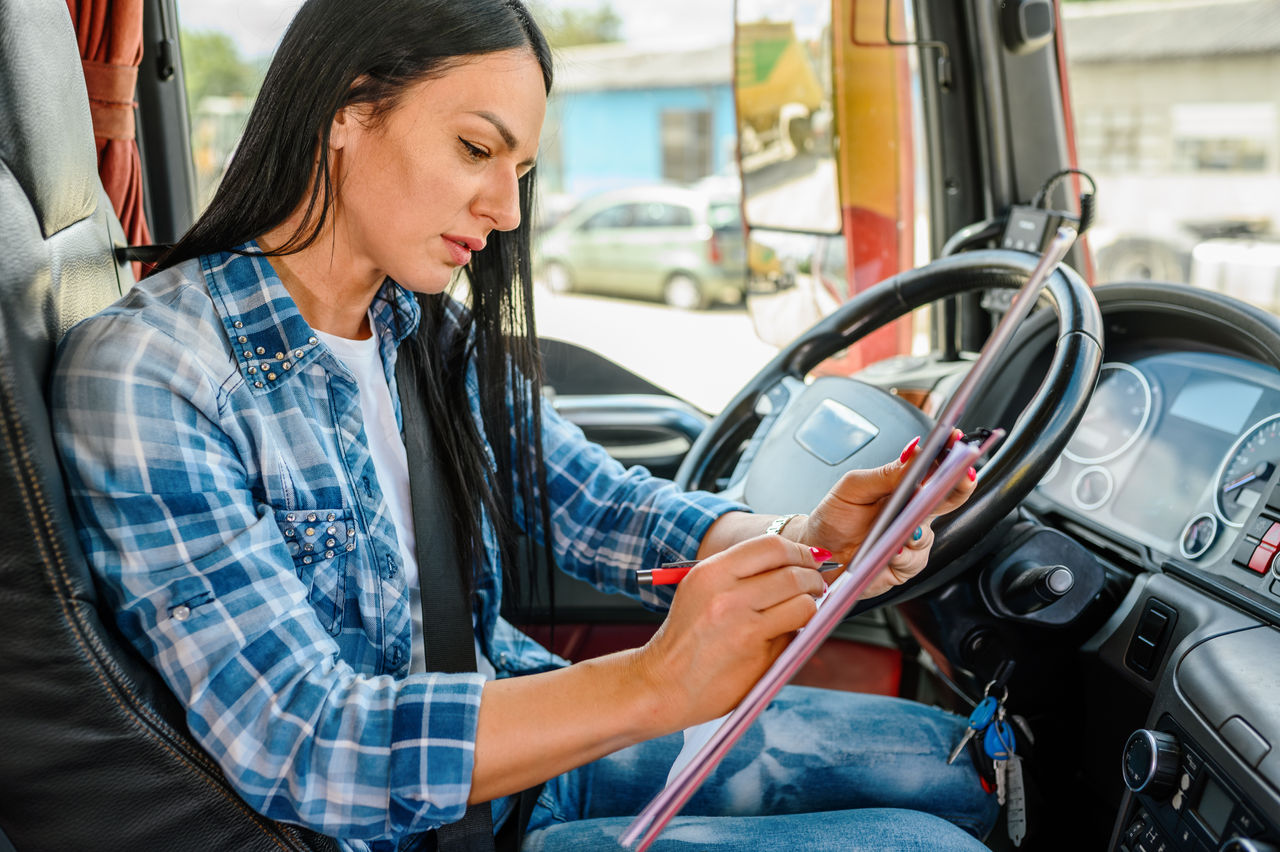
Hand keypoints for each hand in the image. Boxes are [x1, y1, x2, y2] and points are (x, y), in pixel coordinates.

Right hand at [634, 536, 829, 728]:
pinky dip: (797, 632)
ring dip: (811, 605)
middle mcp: (727, 596)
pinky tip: (784, 634)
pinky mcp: (758, 656)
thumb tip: (794, 564)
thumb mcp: (701, 590)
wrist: (663, 684)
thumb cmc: (686, 639)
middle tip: (817, 584)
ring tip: (806, 608)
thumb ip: (741, 575)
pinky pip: (795, 635)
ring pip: (803, 603)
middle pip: (793, 573)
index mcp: (712, 573)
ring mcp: (744, 627)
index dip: (799, 551)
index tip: (809, 559)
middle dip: (814, 577)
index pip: (772, 546)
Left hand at [790, 430, 976, 598]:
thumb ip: (886, 474)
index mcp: (904, 488)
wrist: (817, 550)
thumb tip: (914, 452)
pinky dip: (903, 555)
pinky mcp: (904, 566)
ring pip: (930, 534)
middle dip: (959, 486)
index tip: (956, 440)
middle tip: (958, 475)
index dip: (951, 454)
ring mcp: (911, 541)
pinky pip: (914, 561)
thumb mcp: (855, 487)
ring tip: (904, 526)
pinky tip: (891, 549)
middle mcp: (913, 513)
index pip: (936, 469)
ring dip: (917, 529)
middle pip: (949, 499)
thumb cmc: (835, 516)